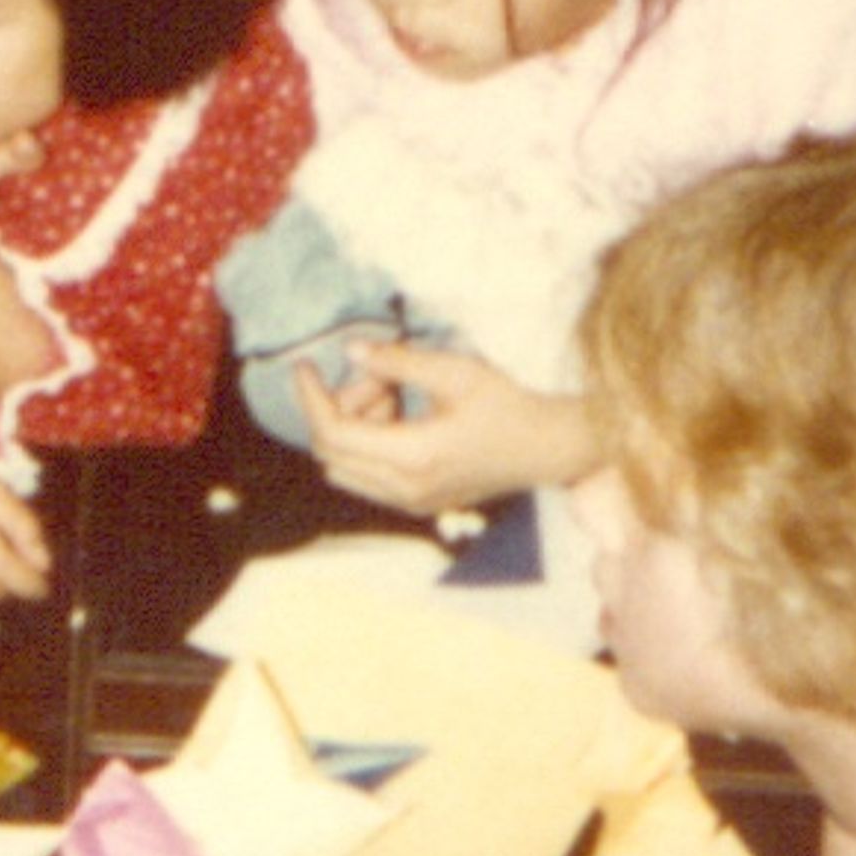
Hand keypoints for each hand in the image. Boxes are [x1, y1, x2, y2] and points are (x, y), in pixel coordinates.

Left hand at [296, 341, 594, 514]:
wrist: (552, 447)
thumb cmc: (510, 404)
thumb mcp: (454, 371)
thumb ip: (397, 362)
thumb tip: (349, 351)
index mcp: (414, 458)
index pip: (334, 435)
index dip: (311, 398)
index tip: (304, 366)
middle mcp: (408, 490)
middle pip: (332, 454)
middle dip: (337, 409)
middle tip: (374, 376)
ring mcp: (414, 503)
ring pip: (346, 468)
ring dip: (353, 426)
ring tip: (394, 390)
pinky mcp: (421, 503)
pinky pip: (368, 477)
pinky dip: (369, 443)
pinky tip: (402, 412)